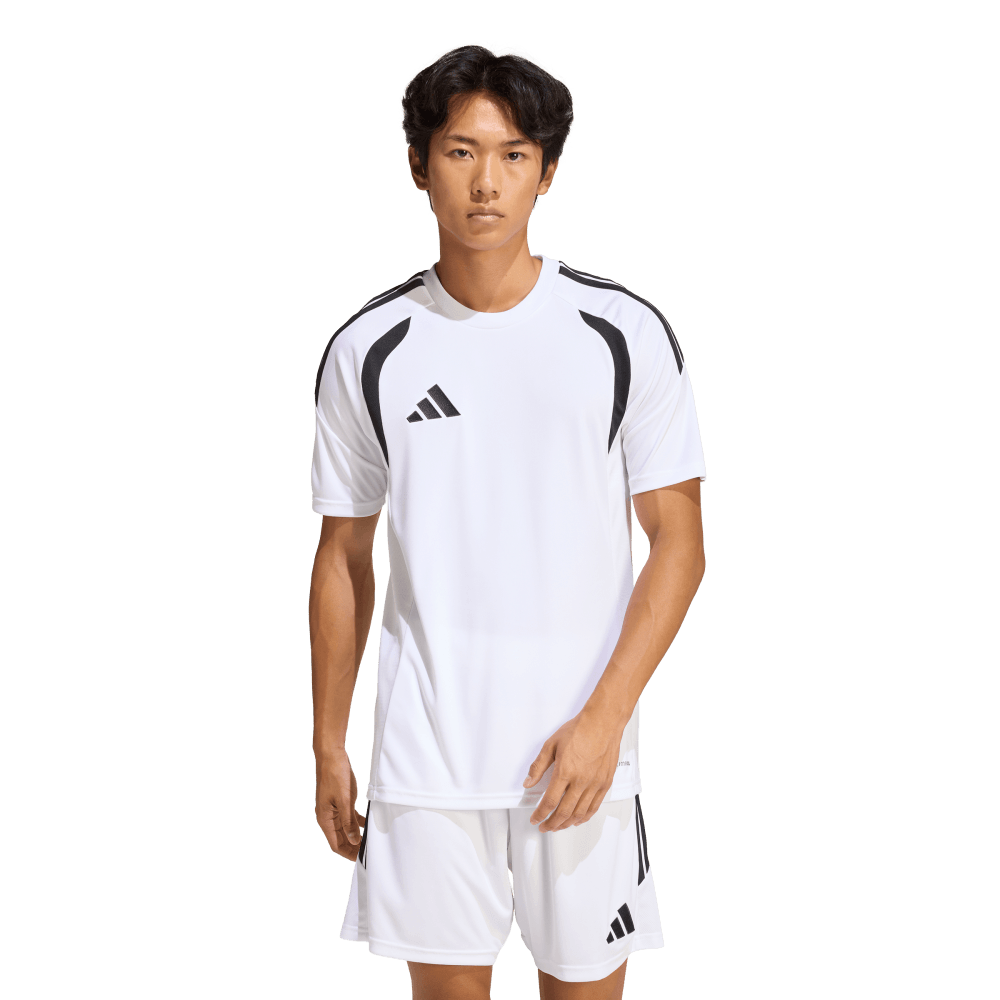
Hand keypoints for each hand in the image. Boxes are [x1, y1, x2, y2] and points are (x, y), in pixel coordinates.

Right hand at [315, 748, 365, 860]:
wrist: (331, 756)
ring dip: (356, 835)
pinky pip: (349, 817)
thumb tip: (353, 841)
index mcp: (325, 819)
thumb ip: (348, 822)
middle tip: (368, 852)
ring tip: (370, 840)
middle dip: (353, 846)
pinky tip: (368, 823)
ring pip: (345, 828)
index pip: (336, 844)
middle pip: (341, 839)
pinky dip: (357, 822)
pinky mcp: (341, 802)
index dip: (348, 853)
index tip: (361, 859)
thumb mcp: (344, 800)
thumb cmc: (334, 775)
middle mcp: (328, 817)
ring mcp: (334, 810)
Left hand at [523, 711, 622, 831]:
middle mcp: (580, 781)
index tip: (535, 818)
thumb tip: (528, 781)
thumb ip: (538, 766)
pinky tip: (578, 819)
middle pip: (564, 812)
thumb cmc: (580, 730)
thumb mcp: (551, 744)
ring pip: (579, 813)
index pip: (549, 802)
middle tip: (545, 826)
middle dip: (552, 823)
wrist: (603, 722)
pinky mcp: (605, 783)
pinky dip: (585, 817)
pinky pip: (594, 807)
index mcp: (565, 772)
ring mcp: (594, 784)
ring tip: (558, 826)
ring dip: (567, 823)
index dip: (540, 814)